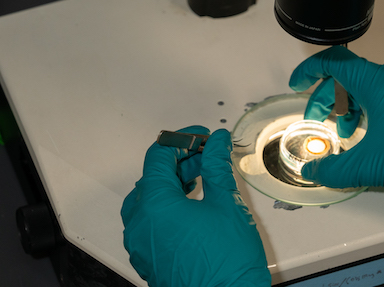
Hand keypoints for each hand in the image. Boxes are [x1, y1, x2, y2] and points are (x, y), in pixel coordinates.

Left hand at [121, 126, 270, 286]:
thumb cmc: (226, 264)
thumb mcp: (226, 204)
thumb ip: (217, 166)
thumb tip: (217, 143)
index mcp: (155, 205)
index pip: (159, 156)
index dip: (182, 140)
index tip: (202, 137)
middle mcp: (141, 224)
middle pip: (153, 177)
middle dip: (181, 161)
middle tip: (208, 155)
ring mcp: (142, 244)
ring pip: (150, 200)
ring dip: (173, 183)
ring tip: (201, 178)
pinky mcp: (149, 258)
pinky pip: (150, 222)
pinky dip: (168, 206)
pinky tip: (192, 205)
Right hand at [290, 47, 383, 208]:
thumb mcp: (369, 165)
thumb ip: (334, 169)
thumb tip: (314, 172)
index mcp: (377, 82)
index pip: (334, 62)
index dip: (310, 71)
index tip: (298, 84)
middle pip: (350, 75)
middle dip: (328, 96)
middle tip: (319, 118)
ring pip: (371, 85)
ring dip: (351, 105)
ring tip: (348, 133)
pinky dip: (373, 108)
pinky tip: (375, 135)